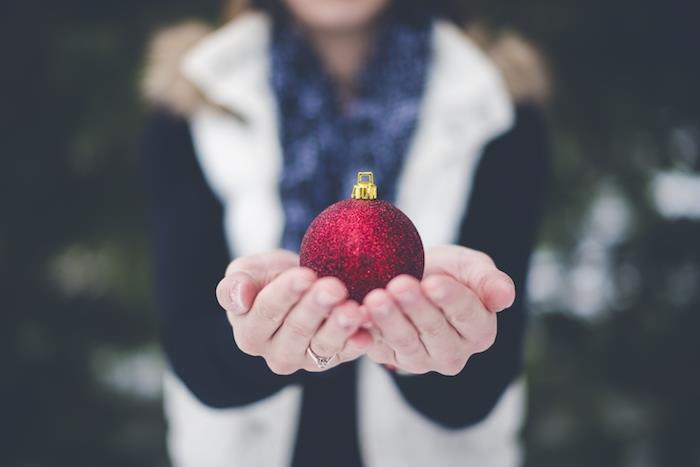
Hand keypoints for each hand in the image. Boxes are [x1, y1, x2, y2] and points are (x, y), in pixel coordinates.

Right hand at [215, 249, 372, 373]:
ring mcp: (306, 359)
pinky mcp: (333, 360)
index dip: (286, 294)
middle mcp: (276, 353)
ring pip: (323, 346)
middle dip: (316, 307)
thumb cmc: (268, 278)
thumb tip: (238, 296)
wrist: (299, 283)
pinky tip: (368, 331)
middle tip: (334, 288)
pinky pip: (346, 354)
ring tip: (353, 311)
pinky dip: (358, 343)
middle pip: (296, 330)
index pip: (266, 312)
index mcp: (249, 333)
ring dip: (339, 328)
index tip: (305, 275)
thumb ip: (234, 285)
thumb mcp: (246, 272)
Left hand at [362, 245, 514, 375]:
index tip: (433, 282)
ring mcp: (420, 360)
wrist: (412, 277)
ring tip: (375, 298)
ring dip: (389, 320)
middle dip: (415, 307)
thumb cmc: (448, 272)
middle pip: (434, 331)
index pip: (467, 315)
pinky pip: (377, 347)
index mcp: (480, 330)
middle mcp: (453, 353)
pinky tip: (357, 313)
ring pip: (405, 342)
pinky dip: (366, 331)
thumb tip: (506, 297)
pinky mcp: (390, 358)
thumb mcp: (471, 267)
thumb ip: (489, 281)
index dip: (450, 299)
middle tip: (398, 285)